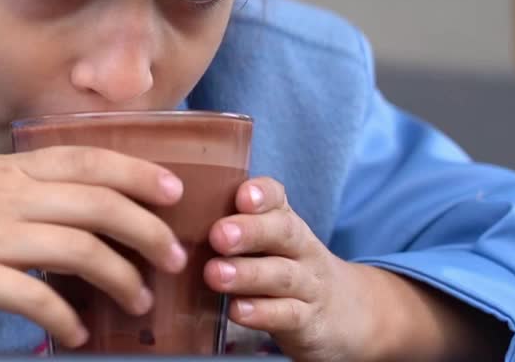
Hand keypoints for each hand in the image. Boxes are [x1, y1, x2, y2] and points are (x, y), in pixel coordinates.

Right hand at [0, 143, 187, 346]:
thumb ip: (10, 187)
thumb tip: (50, 209)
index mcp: (10, 169)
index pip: (90, 161)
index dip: (139, 172)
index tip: (174, 189)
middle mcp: (11, 196)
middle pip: (100, 205)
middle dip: (148, 231)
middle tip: (174, 256)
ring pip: (79, 250)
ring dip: (121, 278)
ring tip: (140, 302)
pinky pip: (33, 297)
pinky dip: (64, 317)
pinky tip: (75, 333)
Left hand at [203, 176, 372, 361]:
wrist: (347, 313)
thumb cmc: (286, 267)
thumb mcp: (270, 242)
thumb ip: (232, 225)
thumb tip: (167, 212)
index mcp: (284, 222)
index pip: (278, 197)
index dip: (262, 194)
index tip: (242, 195)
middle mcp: (300, 248)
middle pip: (283, 232)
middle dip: (250, 231)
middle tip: (218, 235)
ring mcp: (308, 285)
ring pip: (282, 275)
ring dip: (247, 274)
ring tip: (215, 274)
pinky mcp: (308, 320)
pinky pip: (288, 314)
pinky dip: (262, 313)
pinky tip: (237, 311)